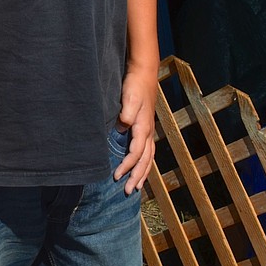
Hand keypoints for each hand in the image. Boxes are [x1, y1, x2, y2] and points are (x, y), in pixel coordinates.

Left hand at [113, 64, 157, 194]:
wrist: (144, 74)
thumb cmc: (135, 85)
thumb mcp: (129, 97)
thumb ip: (126, 113)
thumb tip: (122, 127)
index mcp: (143, 127)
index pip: (136, 153)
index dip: (127, 165)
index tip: (116, 175)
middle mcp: (148, 132)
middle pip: (145, 160)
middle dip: (137, 176)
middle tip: (127, 191)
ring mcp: (149, 131)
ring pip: (148, 158)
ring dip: (142, 174)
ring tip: (135, 187)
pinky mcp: (146, 129)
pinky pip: (148, 152)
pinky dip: (145, 164)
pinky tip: (140, 169)